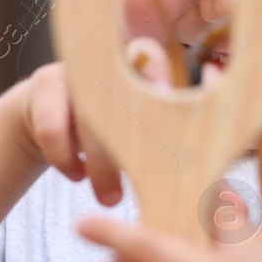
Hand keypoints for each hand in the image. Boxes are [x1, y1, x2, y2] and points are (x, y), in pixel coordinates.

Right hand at [12, 40, 191, 208]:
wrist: (46, 114)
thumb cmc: (107, 130)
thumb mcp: (141, 136)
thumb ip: (175, 153)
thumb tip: (216, 191)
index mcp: (147, 68)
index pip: (167, 76)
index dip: (175, 103)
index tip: (181, 147)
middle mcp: (113, 62)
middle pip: (131, 105)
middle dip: (139, 154)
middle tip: (153, 191)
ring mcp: (79, 68)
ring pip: (93, 119)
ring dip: (103, 166)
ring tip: (111, 199)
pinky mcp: (45, 83)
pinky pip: (53, 128)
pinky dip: (65, 159)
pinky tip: (75, 175)